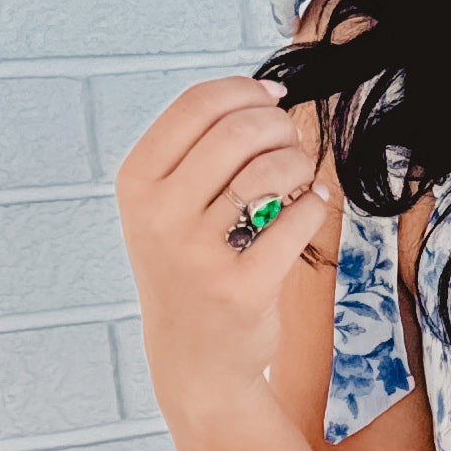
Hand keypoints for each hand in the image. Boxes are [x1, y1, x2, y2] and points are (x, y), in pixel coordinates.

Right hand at [115, 75, 329, 430]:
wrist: (193, 360)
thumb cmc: (189, 268)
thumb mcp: (166, 206)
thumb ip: (200, 149)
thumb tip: (265, 93)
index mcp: (137, 183)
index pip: (196, 104)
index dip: (245, 90)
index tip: (272, 98)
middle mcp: (159, 214)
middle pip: (237, 130)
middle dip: (279, 126)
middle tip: (291, 143)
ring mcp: (197, 253)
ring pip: (268, 171)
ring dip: (298, 163)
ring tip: (298, 177)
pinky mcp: (241, 286)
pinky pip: (295, 220)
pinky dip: (313, 203)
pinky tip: (310, 204)